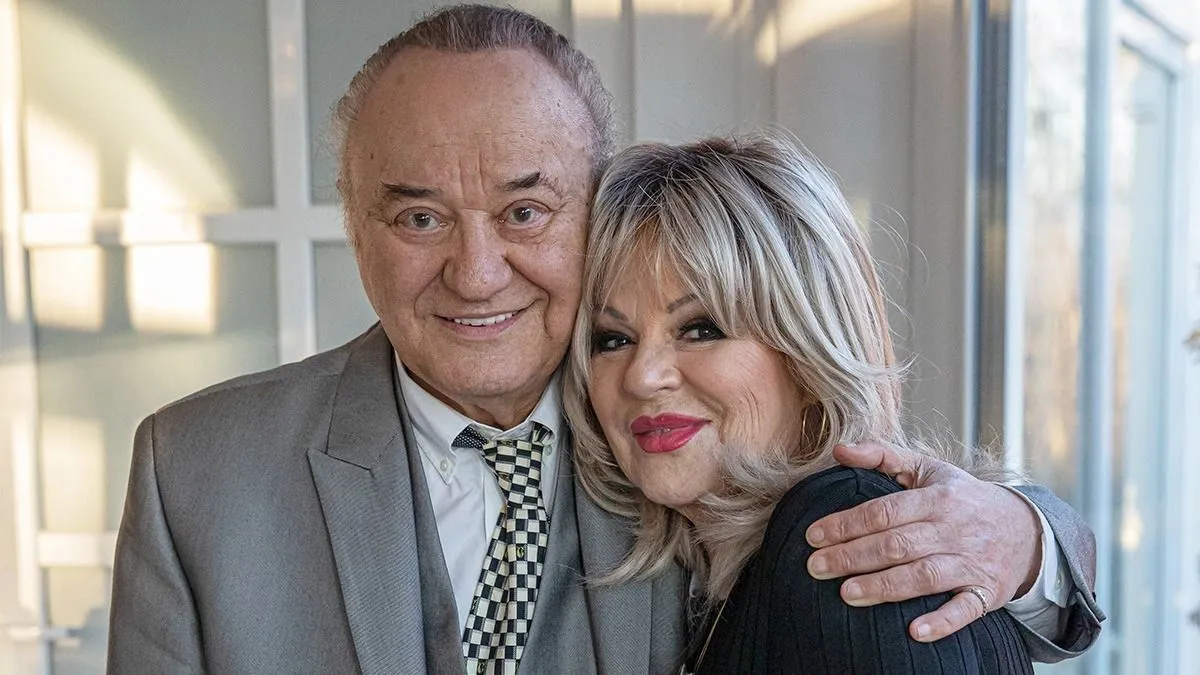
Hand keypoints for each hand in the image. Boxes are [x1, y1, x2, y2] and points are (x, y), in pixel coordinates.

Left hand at [805, 443, 1041, 641]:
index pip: (884, 511)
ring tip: (846, 594)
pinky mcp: (986, 592)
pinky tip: (913, 631)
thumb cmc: (962, 498)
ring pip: (924, 576)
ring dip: (884, 586)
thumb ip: (882, 455)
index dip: (847, 523)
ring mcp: (971, 562)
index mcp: (936, 498)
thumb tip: (839, 451)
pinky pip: (964, 609)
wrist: (1025, 529)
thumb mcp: (928, 469)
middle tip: (815, 567)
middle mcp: (953, 529)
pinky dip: (941, 622)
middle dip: (853, 556)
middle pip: (897, 544)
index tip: (813, 535)